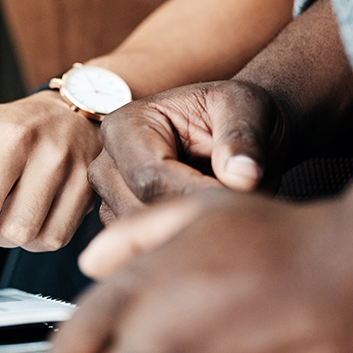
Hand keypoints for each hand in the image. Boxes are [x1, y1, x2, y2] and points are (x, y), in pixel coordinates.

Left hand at [0, 91, 101, 256]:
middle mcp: (14, 139)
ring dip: (2, 237)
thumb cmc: (8, 136)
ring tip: (7, 210)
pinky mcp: (84, 184)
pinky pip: (47, 240)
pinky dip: (33, 239)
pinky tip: (35, 212)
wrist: (74, 113)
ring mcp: (54, 160)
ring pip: (15, 233)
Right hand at [88, 80, 288, 225]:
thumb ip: (243, 136)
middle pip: (140, 211)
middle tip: (238, 204)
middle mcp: (105, 164)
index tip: (241, 195)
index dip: (197, 194)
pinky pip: (146, 245)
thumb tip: (243, 177)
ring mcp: (109, 197)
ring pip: (142, 234)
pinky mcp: (121, 221)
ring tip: (223, 206)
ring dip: (186, 228)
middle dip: (191, 214)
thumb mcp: (247, 106)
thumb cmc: (236, 113)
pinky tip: (205, 219)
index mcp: (124, 126)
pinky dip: (179, 238)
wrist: (235, 131)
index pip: (150, 178)